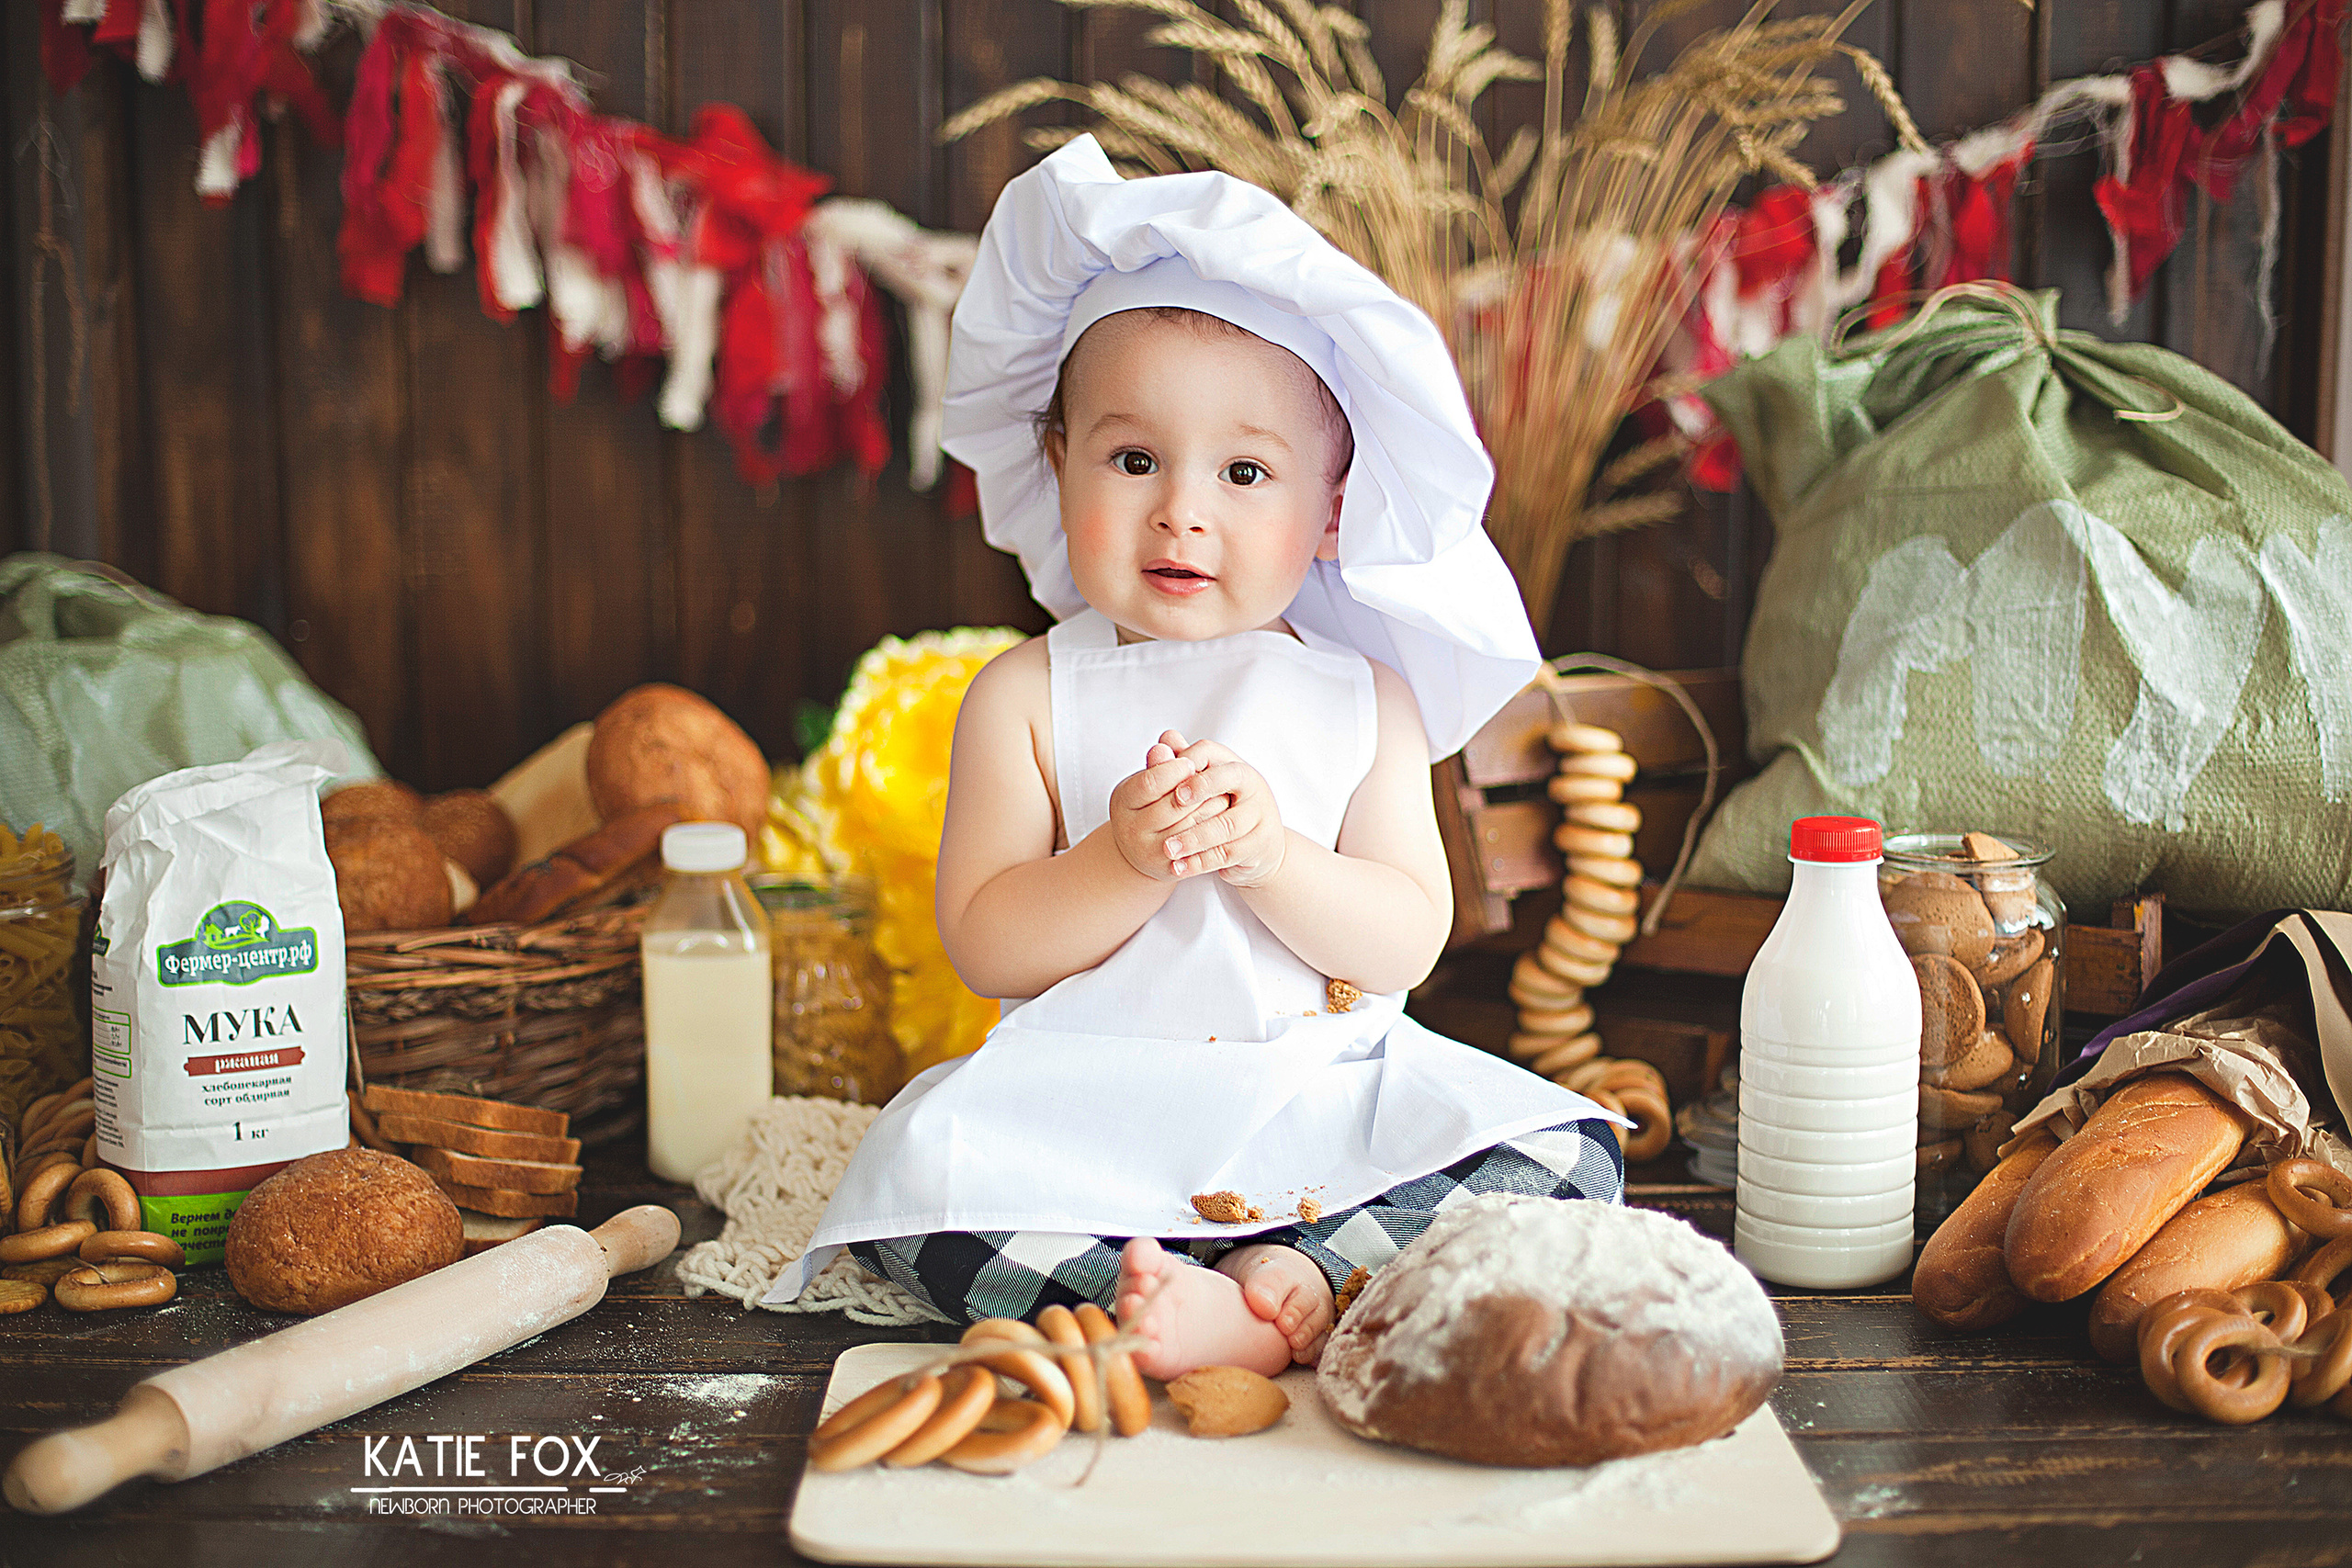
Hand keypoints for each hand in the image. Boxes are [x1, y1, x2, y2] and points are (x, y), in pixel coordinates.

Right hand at [1107, 730, 1229, 882]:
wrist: (1142, 850)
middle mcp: (1131, 830)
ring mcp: (1149, 853)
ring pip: (1192, 825)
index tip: (1191, 762)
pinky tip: (1225, 816)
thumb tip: (1171, 737)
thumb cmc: (1149, 804)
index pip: (1151, 782)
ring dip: (1214, 806)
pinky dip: (1215, 829)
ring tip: (1226, 793)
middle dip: (1200, 788)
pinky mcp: (1170, 869)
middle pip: (1174, 805)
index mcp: (1122, 802)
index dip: (1174, 770)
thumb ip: (1161, 761)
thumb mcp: (1148, 780)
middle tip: (1220, 774)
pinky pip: (1200, 846)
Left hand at [1161, 738, 1285, 887]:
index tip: (1168, 772)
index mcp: (1233, 765)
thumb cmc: (1223, 810)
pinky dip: (1201, 862)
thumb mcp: (1203, 787)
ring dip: (1194, 837)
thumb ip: (1181, 766)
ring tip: (1167, 848)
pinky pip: (1229, 853)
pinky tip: (1178, 868)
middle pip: (1229, 779)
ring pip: (1227, 824)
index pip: (1212, 752)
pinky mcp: (1261, 844)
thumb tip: (1163, 740)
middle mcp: (1252, 785)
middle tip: (1173, 801)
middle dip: (1200, 789)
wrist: (1260, 848)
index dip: (1190, 759)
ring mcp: (1261, 815)